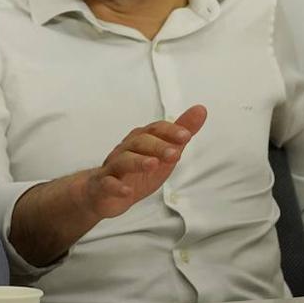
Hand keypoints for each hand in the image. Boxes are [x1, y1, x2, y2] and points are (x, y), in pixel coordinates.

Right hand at [78, 105, 207, 219]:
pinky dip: (116, 187)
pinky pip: (108, 184)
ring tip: (153, 165)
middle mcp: (125, 150)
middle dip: (157, 146)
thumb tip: (201, 109)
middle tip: (174, 154)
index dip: (169, 131)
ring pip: (123, 161)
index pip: (155, 130)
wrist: (102, 193)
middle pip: (139, 143)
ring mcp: (113, 167)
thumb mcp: (163, 152)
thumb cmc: (136, 171)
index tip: (186, 135)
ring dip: (138, 162)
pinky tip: (127, 191)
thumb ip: (180, 133)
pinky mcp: (103, 185)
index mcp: (140, 141)